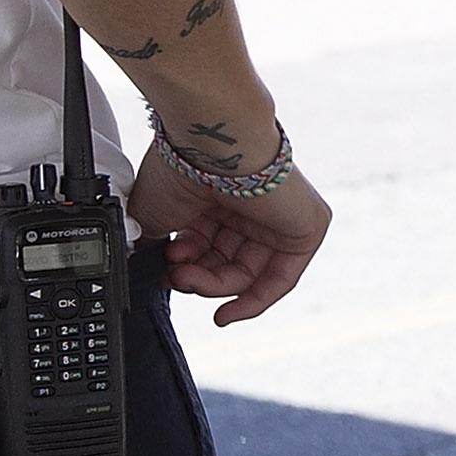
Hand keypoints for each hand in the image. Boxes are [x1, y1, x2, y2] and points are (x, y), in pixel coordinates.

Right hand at [129, 144, 330, 324]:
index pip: (207, 248)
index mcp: (219, 197)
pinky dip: (253, 302)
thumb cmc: (181, 164)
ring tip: (185, 276)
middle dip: (196, 278)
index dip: (184, 268)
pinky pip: (281, 279)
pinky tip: (226, 314)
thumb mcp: (155, 212)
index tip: (164, 272)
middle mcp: (251, 206)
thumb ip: (154, 242)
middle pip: (227, 264)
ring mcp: (279, 218)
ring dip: (210, 286)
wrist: (212, 141)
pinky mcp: (306, 228)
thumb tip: (149, 267)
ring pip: (247, 275)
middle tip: (174, 274)